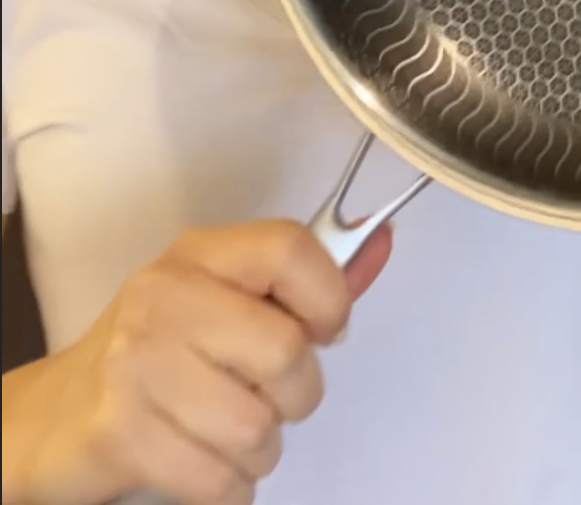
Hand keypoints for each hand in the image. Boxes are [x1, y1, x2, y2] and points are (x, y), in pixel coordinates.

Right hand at [2, 219, 390, 504]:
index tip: (326, 330)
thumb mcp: (229, 300)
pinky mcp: (119, 433)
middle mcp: (164, 295)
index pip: (290, 249)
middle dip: (297, 393)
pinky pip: (220, 482)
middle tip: (269, 396)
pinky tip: (205, 466)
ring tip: (227, 431)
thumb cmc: (163, 352)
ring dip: (260, 449)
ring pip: (256, 428)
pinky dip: (229, 490)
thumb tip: (381, 242)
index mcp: (201, 252)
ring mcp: (137, 364)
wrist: (57, 415)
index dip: (329, 297)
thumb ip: (310, 280)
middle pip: (284, 351)